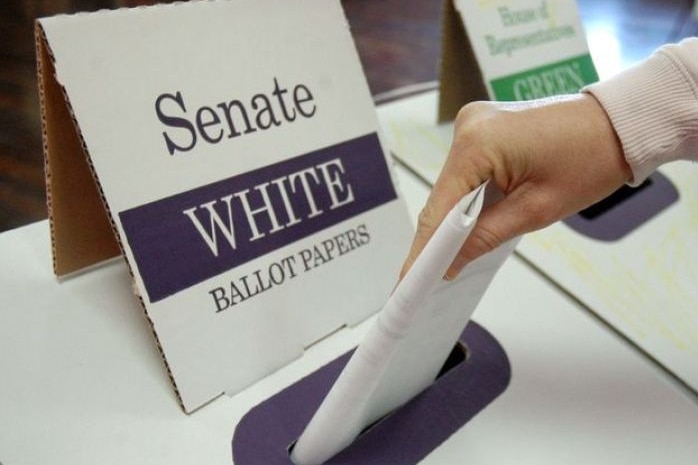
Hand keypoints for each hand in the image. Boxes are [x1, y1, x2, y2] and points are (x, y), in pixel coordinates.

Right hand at [400, 93, 631, 278]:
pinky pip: (465, 172)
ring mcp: (474, 124)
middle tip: (424, 278)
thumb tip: (448, 263)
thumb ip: (484, 237)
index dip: (424, 248)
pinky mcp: (483, 128)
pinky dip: (467, 199)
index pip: (439, 206)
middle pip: (442, 196)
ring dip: (453, 219)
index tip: (409, 280)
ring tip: (445, 259)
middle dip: (437, 237)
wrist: (618, 125)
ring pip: (453, 186)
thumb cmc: (590, 160)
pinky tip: (466, 226)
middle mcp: (468, 126)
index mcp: (478, 142)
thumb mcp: (536, 210)